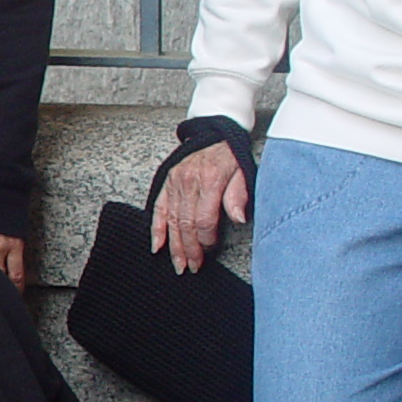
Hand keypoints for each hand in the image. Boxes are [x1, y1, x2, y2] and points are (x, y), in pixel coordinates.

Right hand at [151, 143, 249, 273]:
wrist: (218, 135)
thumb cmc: (233, 157)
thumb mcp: (244, 173)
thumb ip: (239, 196)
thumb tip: (239, 219)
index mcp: (210, 180)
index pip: (205, 219)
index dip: (206, 239)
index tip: (209, 251)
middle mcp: (189, 181)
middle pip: (186, 223)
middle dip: (189, 249)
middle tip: (192, 266)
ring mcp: (175, 182)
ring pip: (171, 220)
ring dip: (174, 245)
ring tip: (178, 263)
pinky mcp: (168, 182)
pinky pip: (159, 208)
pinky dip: (156, 228)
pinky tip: (157, 245)